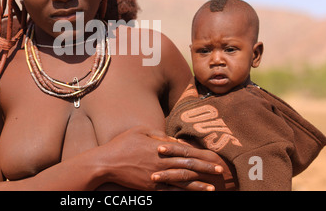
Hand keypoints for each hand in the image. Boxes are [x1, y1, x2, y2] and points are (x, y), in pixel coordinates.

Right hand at [100, 126, 222, 190]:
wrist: (106, 163)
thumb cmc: (122, 144)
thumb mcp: (139, 131)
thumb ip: (158, 134)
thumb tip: (173, 140)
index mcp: (159, 147)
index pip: (184, 151)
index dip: (200, 154)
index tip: (213, 157)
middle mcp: (161, 162)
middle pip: (188, 165)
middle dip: (205, 168)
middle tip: (219, 171)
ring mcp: (156, 176)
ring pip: (182, 181)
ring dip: (198, 184)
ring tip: (211, 188)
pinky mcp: (151, 187)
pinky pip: (170, 191)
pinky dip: (183, 193)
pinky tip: (192, 195)